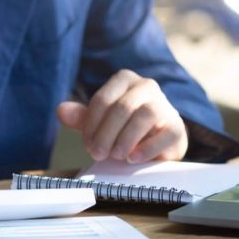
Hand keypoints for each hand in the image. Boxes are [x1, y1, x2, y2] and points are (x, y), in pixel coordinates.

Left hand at [56, 70, 187, 162]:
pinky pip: (163, 135)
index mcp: (125, 80)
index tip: (88, 144)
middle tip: (98, 154)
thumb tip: (61, 110)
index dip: (92, 124)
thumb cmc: (126, 129)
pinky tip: (133, 158)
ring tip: (116, 156)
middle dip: (106, 134)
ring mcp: (165, 105)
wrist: (157, 143)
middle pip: (122, 108)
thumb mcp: (100, 123)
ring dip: (125, 139)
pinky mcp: (177, 127)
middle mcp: (147, 86)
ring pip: (144, 115)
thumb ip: (81, 117)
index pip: (103, 99)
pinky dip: (145, 149)